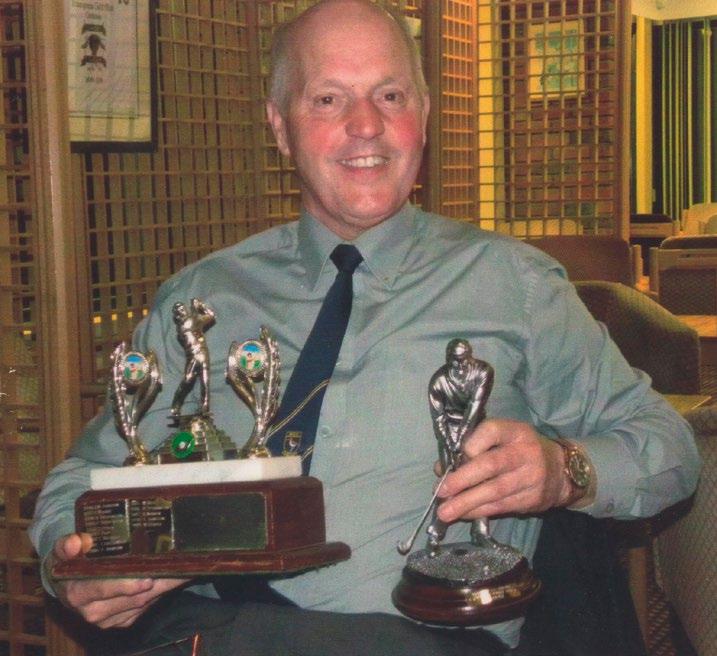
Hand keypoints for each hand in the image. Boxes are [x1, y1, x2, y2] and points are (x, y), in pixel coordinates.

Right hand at [49, 533, 188, 627]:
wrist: (66, 586)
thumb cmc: (68, 563)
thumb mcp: (62, 550)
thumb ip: (66, 545)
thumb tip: (76, 541)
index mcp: (78, 594)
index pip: (103, 590)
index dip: (125, 585)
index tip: (147, 579)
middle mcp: (93, 611)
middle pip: (132, 598)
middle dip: (157, 583)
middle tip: (179, 567)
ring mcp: (109, 620)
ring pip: (144, 603)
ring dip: (164, 587)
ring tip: (183, 568)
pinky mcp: (122, 621)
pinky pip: (146, 608)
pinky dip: (161, 593)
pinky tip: (174, 577)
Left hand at [435, 418, 574, 523]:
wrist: (562, 471)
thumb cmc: (521, 450)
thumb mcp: (504, 439)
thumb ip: (475, 448)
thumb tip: (442, 468)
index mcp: (516, 431)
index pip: (492, 431)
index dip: (472, 443)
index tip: (456, 456)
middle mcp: (525, 452)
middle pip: (491, 465)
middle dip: (462, 479)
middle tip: (441, 490)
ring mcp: (531, 477)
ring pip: (494, 491)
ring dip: (466, 503)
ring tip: (445, 511)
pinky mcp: (532, 499)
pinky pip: (500, 507)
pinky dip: (478, 511)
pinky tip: (463, 514)